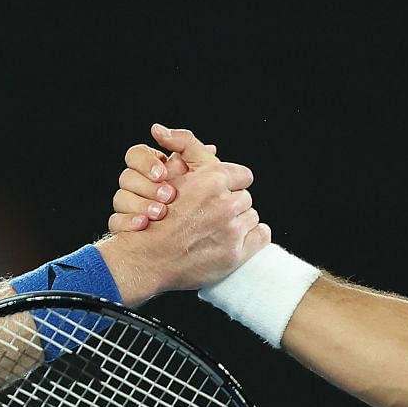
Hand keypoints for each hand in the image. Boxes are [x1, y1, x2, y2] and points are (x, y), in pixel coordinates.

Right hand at [99, 143, 267, 298]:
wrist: (146, 258)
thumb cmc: (155, 218)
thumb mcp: (169, 177)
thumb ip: (188, 154)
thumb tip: (213, 147)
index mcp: (212, 180)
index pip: (242, 175)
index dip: (231, 183)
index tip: (221, 192)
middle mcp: (225, 203)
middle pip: (245, 197)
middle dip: (231, 204)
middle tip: (212, 214)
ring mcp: (231, 230)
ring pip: (251, 216)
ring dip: (238, 221)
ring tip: (215, 229)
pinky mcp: (235, 253)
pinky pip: (261, 236)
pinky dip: (251, 237)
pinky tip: (232, 239)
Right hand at [108, 123, 211, 231]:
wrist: (213, 231)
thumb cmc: (210, 196)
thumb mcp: (204, 166)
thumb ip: (185, 143)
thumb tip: (156, 129)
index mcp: (154, 167)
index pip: (136, 155)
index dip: (145, 163)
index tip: (162, 174)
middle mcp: (140, 185)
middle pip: (126, 176)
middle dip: (147, 186)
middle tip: (169, 196)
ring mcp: (131, 206)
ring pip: (120, 199)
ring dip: (140, 204)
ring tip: (160, 213)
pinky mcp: (127, 227)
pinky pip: (116, 222)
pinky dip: (128, 222)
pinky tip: (143, 224)